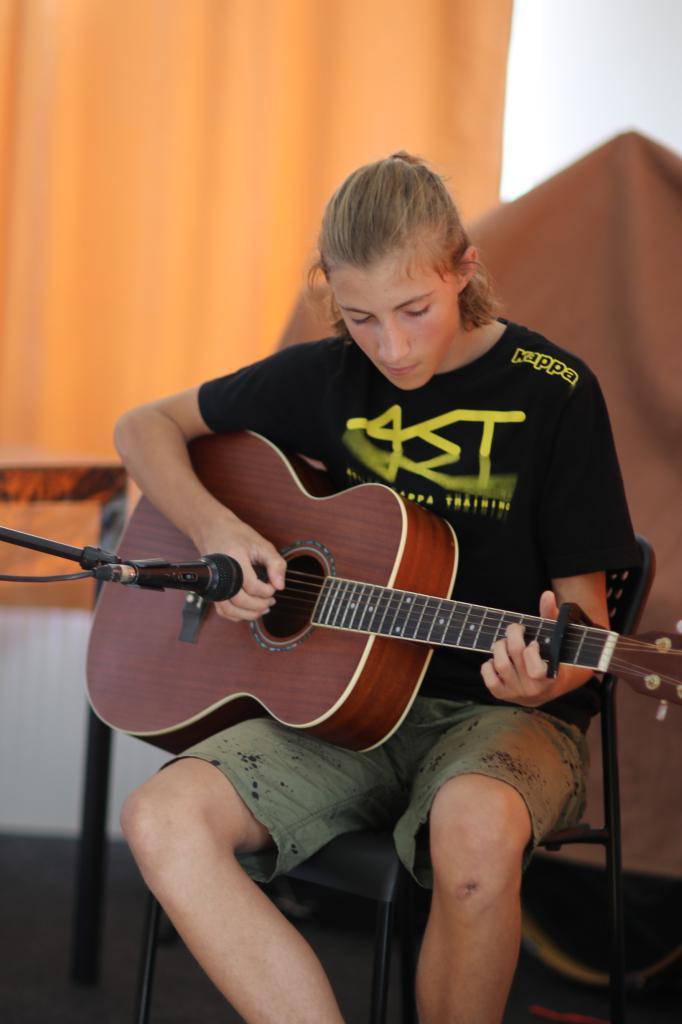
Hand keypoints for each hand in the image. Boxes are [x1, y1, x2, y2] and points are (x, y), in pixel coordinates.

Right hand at [197, 516, 286, 622]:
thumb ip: (275, 564)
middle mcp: (221, 574)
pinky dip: (236, 615)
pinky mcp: (213, 590)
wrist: (214, 530)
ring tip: (262, 609)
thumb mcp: (263, 545)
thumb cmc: (238, 536)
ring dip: (248, 614)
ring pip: (229, 610)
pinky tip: (248, 610)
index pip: (252, 586)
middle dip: (259, 605)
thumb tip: (280, 586)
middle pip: (240, 601)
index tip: (274, 587)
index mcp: (234, 560)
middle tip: (271, 601)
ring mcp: (214, 583)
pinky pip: (222, 610)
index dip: (267, 591)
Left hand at [480, 590, 559, 706]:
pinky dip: (487, 665)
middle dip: (512, 634)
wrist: (546, 688)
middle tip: (515, 629)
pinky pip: (488, 678)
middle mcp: (533, 689)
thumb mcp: (555, 639)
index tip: (533, 642)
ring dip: (499, 647)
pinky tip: (495, 659)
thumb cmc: (551, 658)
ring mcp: (516, 693)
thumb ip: (550, 616)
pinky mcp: (502, 695)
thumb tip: (547, 595)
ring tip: (504, 642)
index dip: (530, 650)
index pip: (536, 669)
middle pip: (514, 654)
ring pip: (500, 664)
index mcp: (550, 677)